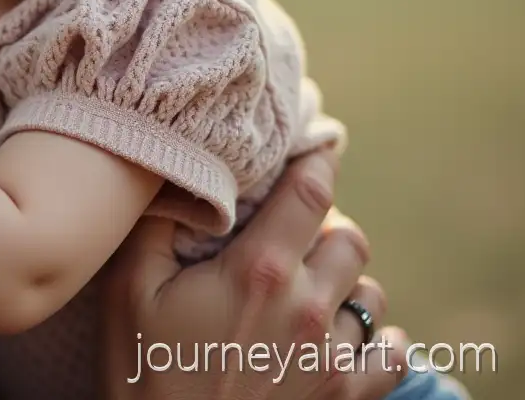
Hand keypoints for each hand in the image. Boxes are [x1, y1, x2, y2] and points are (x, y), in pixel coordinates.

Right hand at [101, 148, 409, 399]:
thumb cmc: (144, 372)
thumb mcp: (131, 287)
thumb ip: (160, 223)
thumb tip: (183, 175)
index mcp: (260, 271)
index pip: (313, 192)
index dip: (319, 161)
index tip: (316, 149)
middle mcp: (308, 308)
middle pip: (349, 237)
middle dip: (323, 227)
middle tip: (291, 235)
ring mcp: (332, 358)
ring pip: (370, 291)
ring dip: (345, 280)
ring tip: (309, 287)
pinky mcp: (345, 399)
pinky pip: (393, 352)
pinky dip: (377, 334)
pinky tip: (344, 331)